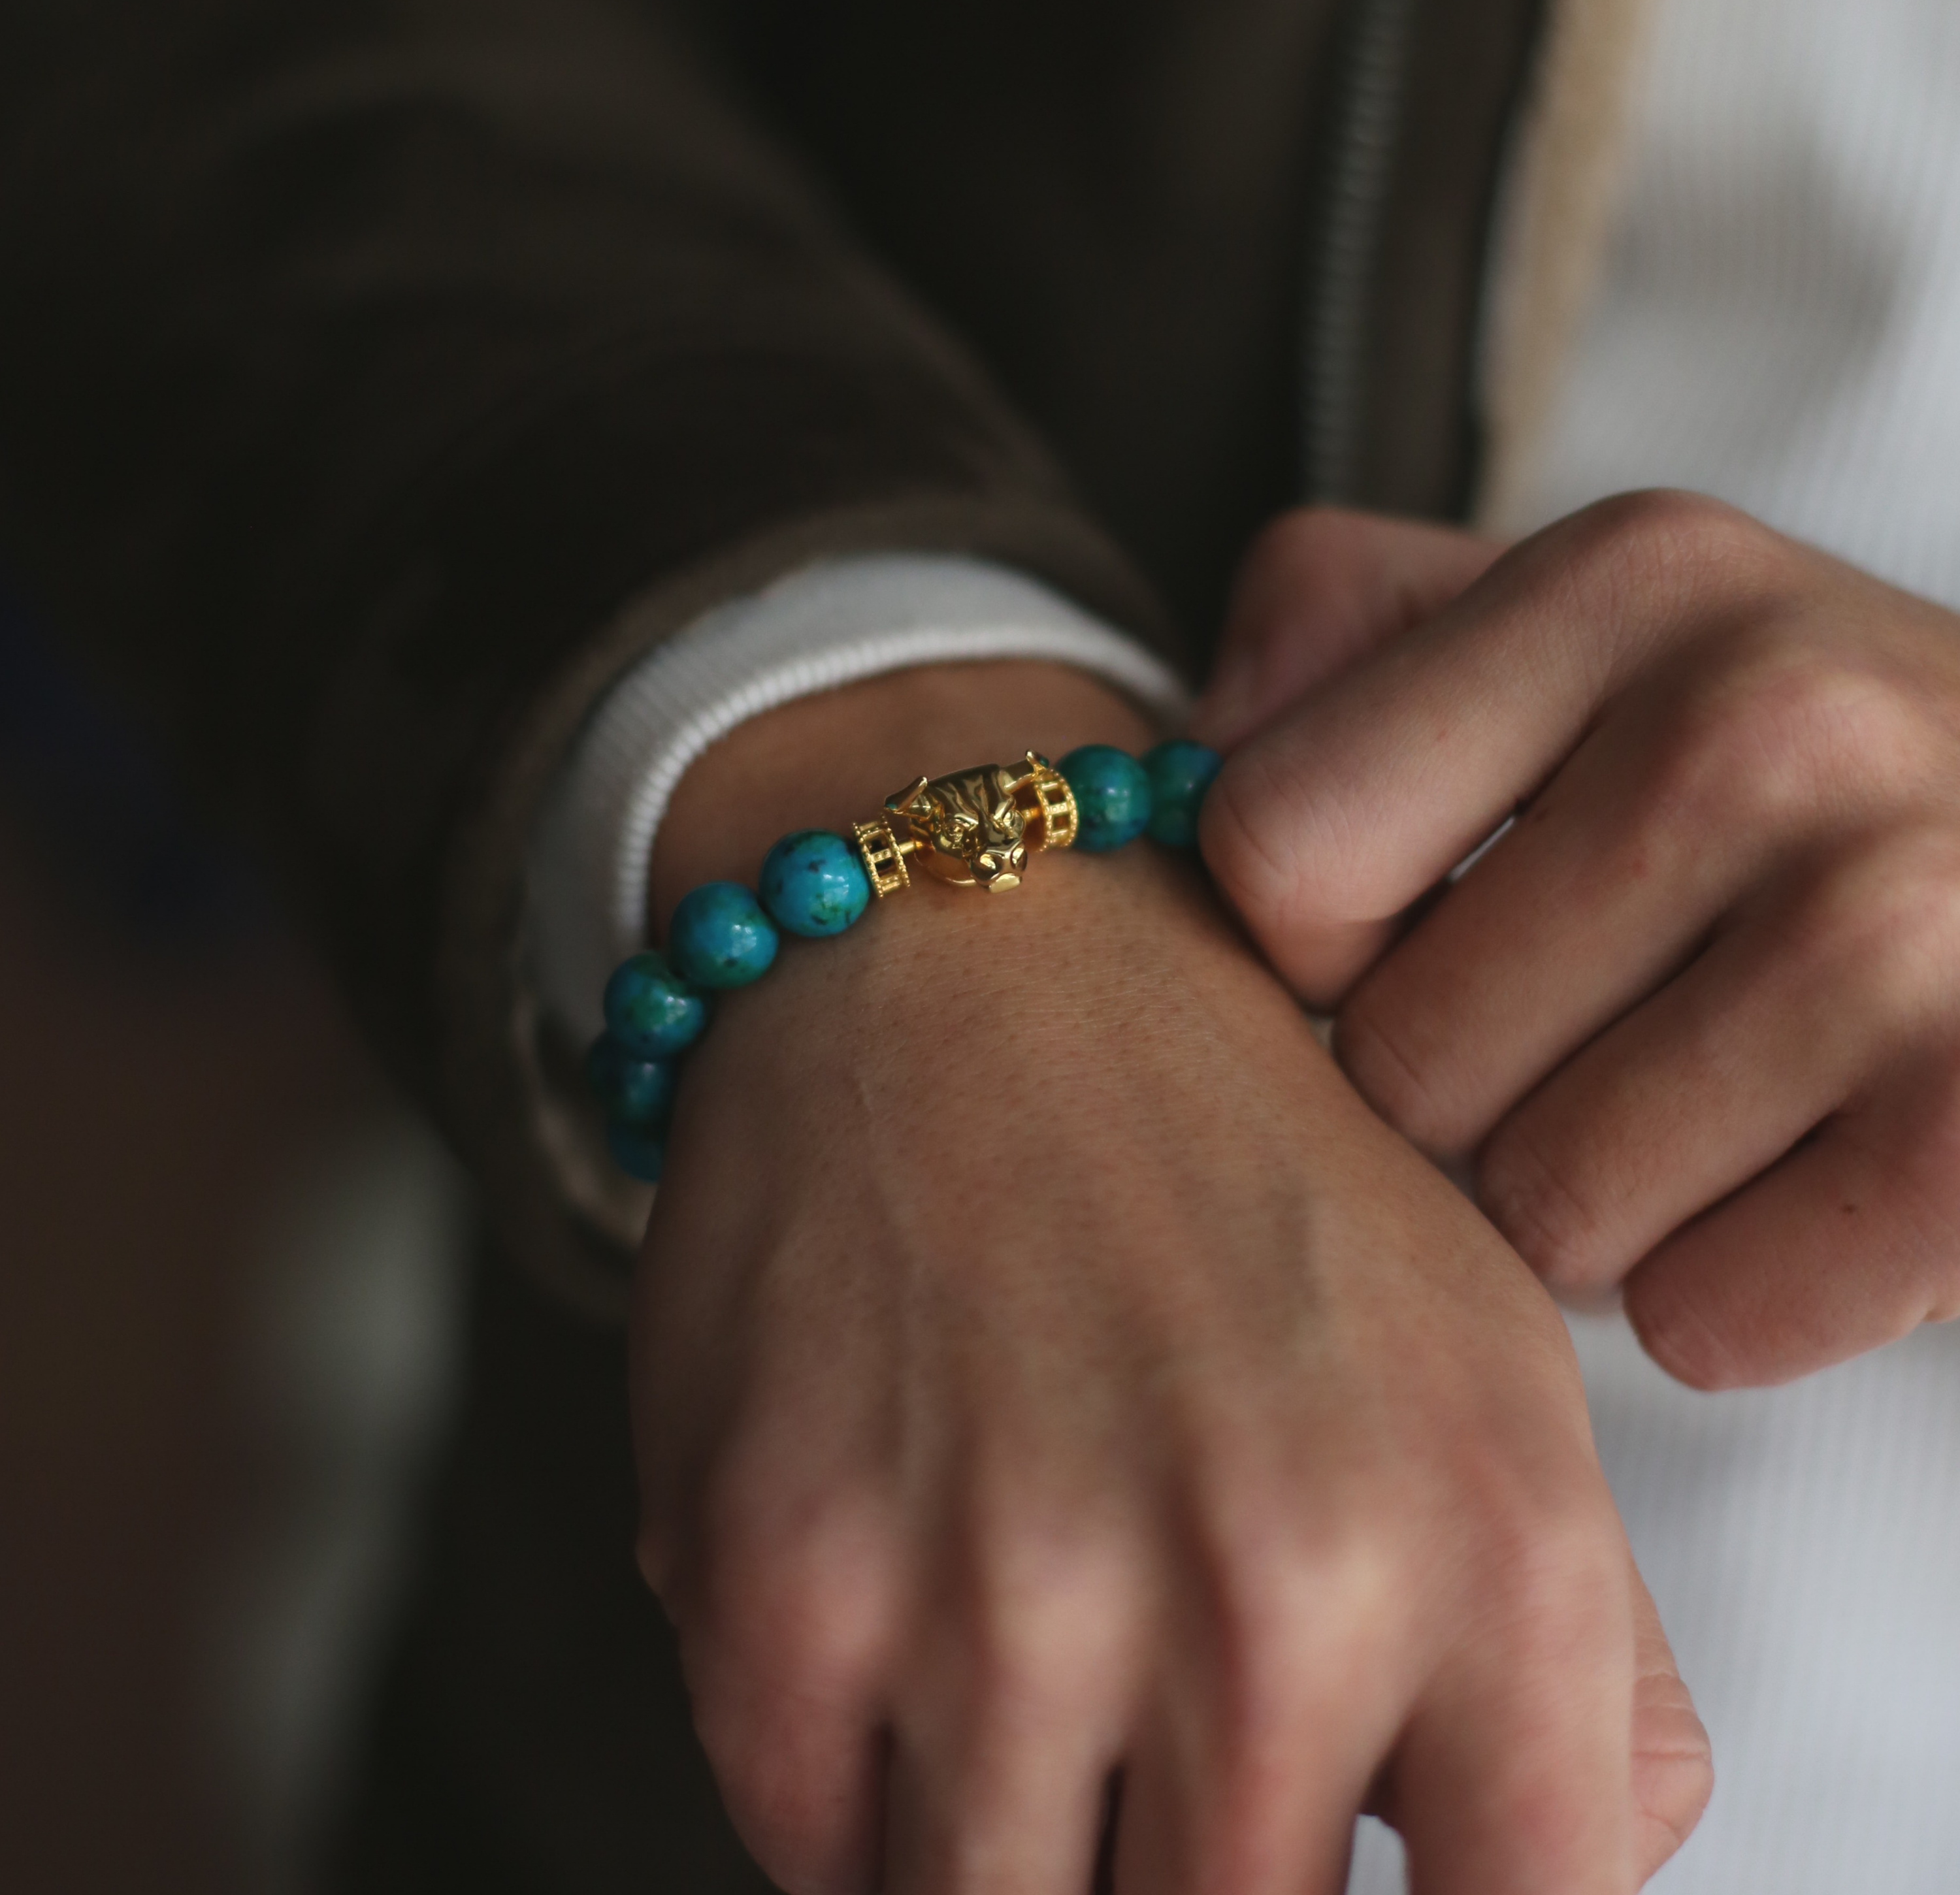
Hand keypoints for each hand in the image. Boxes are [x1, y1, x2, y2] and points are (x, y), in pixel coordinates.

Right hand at [634, 662, 1707, 1893]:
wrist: (963, 948)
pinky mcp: (780, 1581)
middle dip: (1182, 1865)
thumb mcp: (1487, 1350)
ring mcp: (1002, 1600)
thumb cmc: (1218, 1142)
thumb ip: (1581, 1653)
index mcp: (1479, 1540)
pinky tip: (894, 1616)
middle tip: (1149, 1748)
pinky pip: (813, 1850)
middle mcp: (1261, 1593)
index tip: (1336, 1858)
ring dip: (1011, 1841)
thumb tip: (1551, 1857)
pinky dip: (856, 1787)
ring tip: (1016, 1669)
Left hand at [1199, 493, 1959, 1387]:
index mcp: (1626, 584)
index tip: (1429, 926)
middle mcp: (1769, 720)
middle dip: (1474, 1092)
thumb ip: (1349, 630)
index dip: (1320, 941)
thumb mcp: (1592, 634)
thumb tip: (1178, 754)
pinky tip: (1817, 1183)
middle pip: (1397, 1060)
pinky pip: (1703, 1320)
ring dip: (1601, 1202)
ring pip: (1540, 1211)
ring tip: (1720, 1100)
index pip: (1272, 850)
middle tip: (1616, 1029)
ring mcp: (1904, 923)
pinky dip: (1735, 1297)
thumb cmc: (1801, 781)